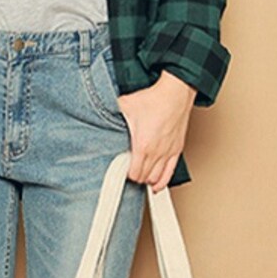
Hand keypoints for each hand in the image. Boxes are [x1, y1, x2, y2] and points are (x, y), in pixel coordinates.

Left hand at [117, 70, 196, 191]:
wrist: (175, 93)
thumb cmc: (154, 99)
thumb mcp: (125, 105)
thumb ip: (111, 112)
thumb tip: (99, 111)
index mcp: (142, 145)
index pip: (134, 173)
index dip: (126, 174)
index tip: (121, 171)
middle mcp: (156, 152)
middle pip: (144, 178)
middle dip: (136, 177)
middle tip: (129, 172)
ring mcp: (168, 152)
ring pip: (157, 178)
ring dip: (148, 180)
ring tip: (141, 178)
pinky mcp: (177, 149)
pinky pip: (170, 173)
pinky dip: (162, 181)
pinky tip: (157, 184)